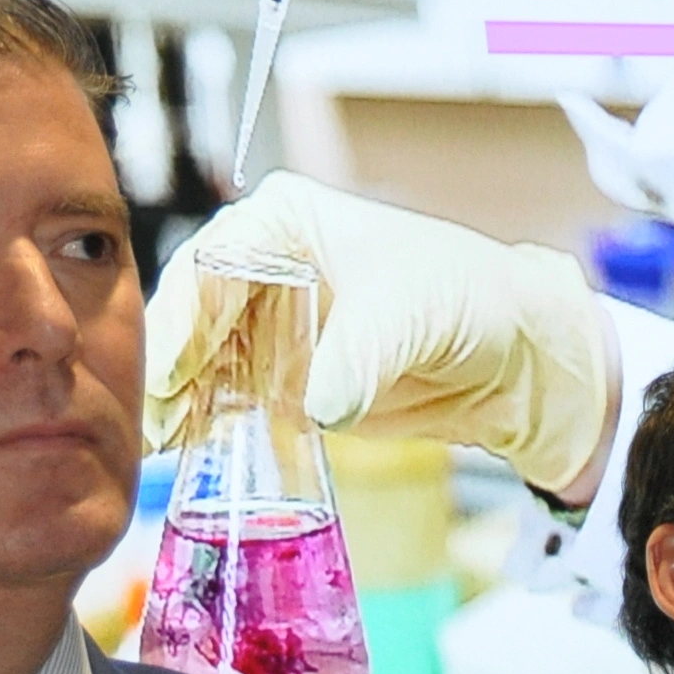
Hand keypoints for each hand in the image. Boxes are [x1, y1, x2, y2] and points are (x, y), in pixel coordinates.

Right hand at [146, 172, 621, 503]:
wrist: (512, 357)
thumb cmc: (471, 299)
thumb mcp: (412, 315)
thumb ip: (360, 356)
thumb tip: (319, 404)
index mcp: (284, 220)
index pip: (209, 261)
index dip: (185, 315)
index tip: (175, 370)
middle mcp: (264, 264)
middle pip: (190, 313)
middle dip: (171, 366)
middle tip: (161, 418)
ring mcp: (269, 324)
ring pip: (199, 360)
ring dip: (184, 402)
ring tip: (171, 444)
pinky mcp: (283, 376)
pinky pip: (230, 399)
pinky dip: (213, 425)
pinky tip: (199, 453)